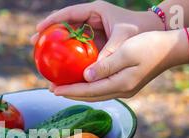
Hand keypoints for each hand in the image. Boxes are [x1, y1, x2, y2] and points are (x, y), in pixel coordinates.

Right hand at [31, 1, 163, 65]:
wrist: (155, 31)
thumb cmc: (140, 30)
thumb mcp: (123, 40)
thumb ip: (107, 55)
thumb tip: (89, 76)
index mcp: (96, 11)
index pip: (68, 14)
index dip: (52, 21)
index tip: (38, 30)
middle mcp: (92, 19)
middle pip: (64, 25)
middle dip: (48, 34)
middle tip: (33, 43)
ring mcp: (93, 30)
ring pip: (69, 37)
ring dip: (57, 46)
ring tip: (42, 57)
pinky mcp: (96, 41)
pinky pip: (78, 48)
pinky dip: (69, 56)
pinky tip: (61, 68)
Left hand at [52, 30, 188, 101]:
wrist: (173, 49)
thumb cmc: (150, 45)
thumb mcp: (127, 52)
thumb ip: (106, 65)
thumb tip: (85, 77)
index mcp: (120, 85)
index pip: (87, 91)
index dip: (69, 91)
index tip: (52, 89)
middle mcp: (121, 91)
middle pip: (89, 96)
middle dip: (70, 94)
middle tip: (51, 89)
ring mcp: (125, 90)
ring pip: (95, 94)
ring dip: (78, 91)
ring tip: (62, 87)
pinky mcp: (127, 85)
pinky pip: (102, 89)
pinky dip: (89, 87)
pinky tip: (82, 80)